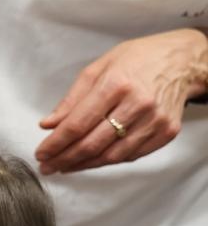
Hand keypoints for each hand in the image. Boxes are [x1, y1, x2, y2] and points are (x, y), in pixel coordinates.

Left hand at [36, 28, 207, 173]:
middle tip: (47, 166)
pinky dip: (108, 161)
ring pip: (111, 155)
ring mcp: (155, 120)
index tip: (41, 153)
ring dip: (84, 165)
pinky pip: (131, 155)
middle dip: (64, 159)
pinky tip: (92, 160)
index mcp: (116, 84)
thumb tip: (48, 124)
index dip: (56, 143)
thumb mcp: (98, 68)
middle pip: (93, 144)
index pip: (78, 124)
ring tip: (65, 166)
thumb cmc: (138, 59)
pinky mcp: (167, 132)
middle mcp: (137, 104)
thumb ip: (71, 99)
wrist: (183, 60)